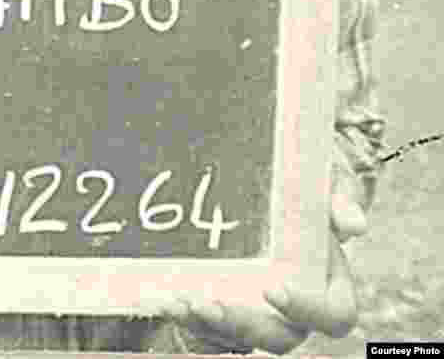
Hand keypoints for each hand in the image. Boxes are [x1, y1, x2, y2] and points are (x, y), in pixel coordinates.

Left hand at [173, 169, 365, 353]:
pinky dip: (188, 317)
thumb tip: (352, 223)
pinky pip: (212, 327)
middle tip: (208, 302)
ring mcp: (262, 311)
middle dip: (243, 325)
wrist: (274, 182)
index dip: (307, 310)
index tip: (273, 288)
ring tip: (177, 302)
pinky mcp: (230, 307)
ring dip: (208, 325)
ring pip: (241, 337)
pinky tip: (164, 299)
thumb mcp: (327, 179)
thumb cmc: (308, 185)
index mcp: (329, 282)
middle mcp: (297, 308)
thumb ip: (340, 195)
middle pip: (280, 338)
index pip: (334, 315)